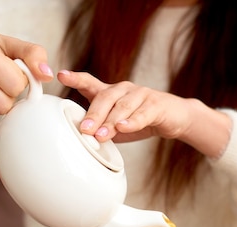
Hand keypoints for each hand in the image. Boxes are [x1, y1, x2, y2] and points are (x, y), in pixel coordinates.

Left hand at [57, 69, 231, 157]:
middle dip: (93, 114)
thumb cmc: (141, 121)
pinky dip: (132, 121)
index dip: (76, 78)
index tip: (61, 75)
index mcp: (111, 93)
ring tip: (101, 135)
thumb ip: (101, 130)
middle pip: (105, 97)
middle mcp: (124, 89)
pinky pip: (142, 113)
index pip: (91, 83)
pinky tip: (124, 127)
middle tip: (84, 129)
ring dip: (110, 122)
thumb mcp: (117, 127)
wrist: (175, 118)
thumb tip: (83, 141)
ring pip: (122, 107)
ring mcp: (141, 95)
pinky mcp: (157, 104)